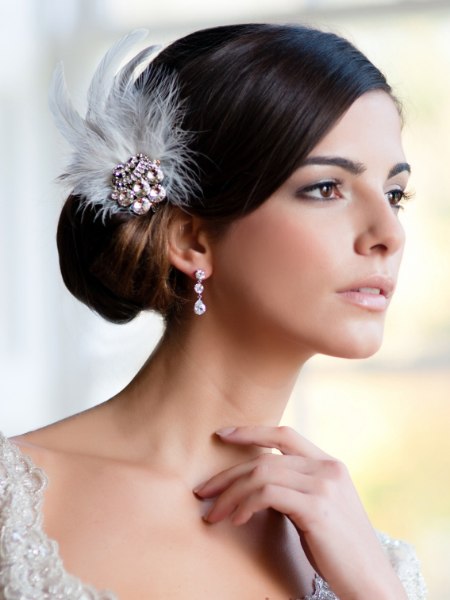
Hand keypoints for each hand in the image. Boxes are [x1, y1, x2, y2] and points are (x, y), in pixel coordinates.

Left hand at [194, 426, 406, 599]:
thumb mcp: (320, 509)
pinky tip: (237, 519)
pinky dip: (246, 504)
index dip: (252, 431)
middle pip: (265, 458)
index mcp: (330, 464)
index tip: (223, 434)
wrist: (373, 584)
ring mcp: (324, 486)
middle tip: (204, 491)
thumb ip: (297, 488)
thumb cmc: (340, 551)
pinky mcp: (317, 508)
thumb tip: (256, 483)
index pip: (285, 434)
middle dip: (229, 474)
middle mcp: (328, 468)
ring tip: (214, 513)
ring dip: (231, 494)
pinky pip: (268, 494)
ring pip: (262, 474)